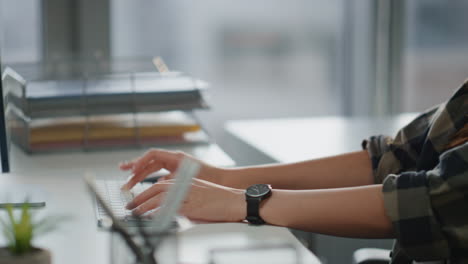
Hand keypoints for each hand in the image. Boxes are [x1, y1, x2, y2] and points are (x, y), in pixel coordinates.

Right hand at [120, 149, 221, 190]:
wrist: (222, 180)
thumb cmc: (208, 178)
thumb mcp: (188, 180)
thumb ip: (171, 182)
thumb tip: (157, 187)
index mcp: (176, 157)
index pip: (153, 154)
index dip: (141, 161)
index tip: (132, 170)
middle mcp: (174, 159)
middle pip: (150, 161)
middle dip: (136, 169)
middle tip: (123, 177)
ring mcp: (175, 165)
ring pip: (153, 168)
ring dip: (140, 174)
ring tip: (127, 181)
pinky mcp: (176, 173)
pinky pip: (159, 174)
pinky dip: (149, 178)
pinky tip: (142, 185)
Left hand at [126, 178, 245, 221]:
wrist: (237, 200)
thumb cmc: (221, 198)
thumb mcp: (199, 193)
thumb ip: (184, 197)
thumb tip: (170, 206)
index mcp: (187, 182)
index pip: (161, 184)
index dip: (146, 192)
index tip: (136, 200)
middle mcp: (187, 186)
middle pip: (158, 188)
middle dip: (141, 197)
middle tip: (129, 206)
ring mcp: (190, 195)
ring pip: (163, 197)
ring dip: (146, 204)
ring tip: (135, 212)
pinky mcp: (195, 205)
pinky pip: (174, 208)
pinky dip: (161, 211)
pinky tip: (153, 216)